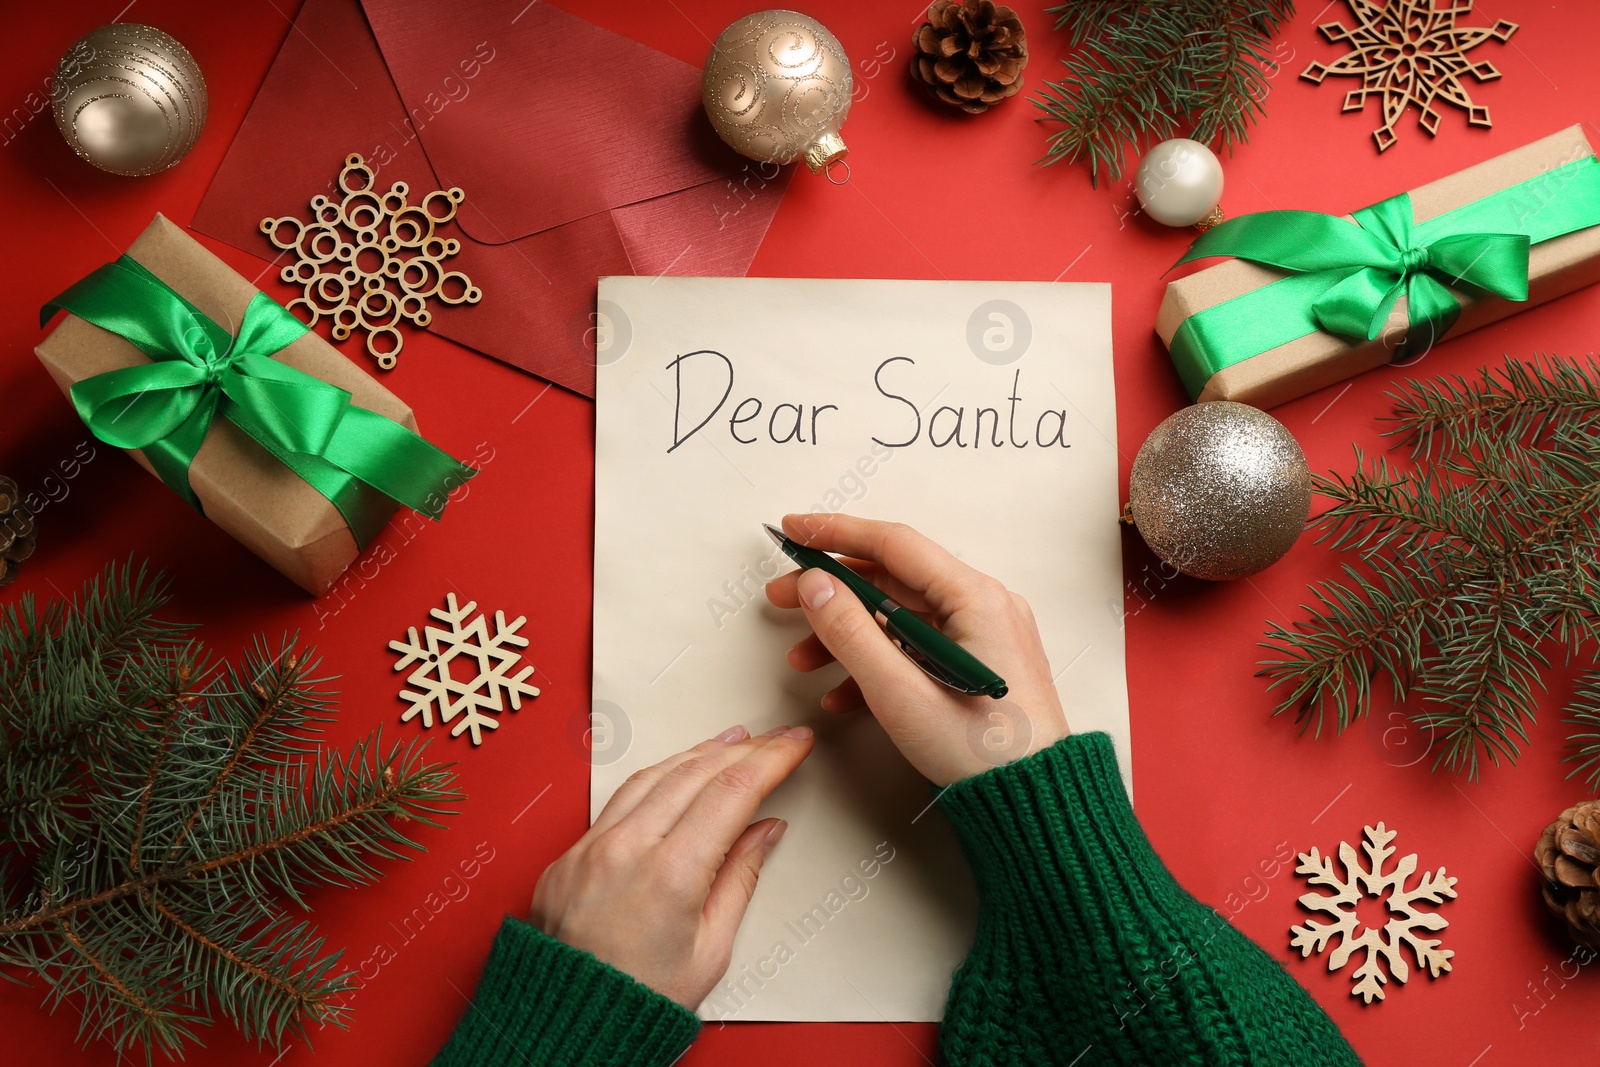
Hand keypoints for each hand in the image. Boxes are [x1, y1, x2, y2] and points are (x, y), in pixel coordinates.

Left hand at [529, 723, 814, 1007]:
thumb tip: (765, 830)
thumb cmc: (639, 1001)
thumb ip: (740, 878)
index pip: (733, 791)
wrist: (568, 1027)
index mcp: (671, 875)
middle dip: (743, 748)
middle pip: (696, 773)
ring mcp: (591, 848)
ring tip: (732, 741)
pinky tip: (677, 772)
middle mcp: (627, 850)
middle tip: (774, 738)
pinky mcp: (569, 855)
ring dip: (698, 753)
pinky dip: (656, 776)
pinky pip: (618, 798)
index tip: (796, 744)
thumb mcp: (711, 950)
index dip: (772, 759)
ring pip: (653, 775)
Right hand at [765, 514, 1067, 785]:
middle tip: (783, 597)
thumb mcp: (900, 694)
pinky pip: (917, 646)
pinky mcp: (976, 664)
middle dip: (832, 590)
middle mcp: (984, 606)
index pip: (894, 544)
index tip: (794, 530)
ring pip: (899, 616)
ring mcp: (983, 635)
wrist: (1033, 807)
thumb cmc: (981, 755)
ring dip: (847, 633)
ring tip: (804, 659)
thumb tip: (815, 585)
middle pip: (893, 578)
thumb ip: (851, 633)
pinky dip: (877, 660)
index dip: (837, 533)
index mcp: (976, 598)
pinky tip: (841, 693)